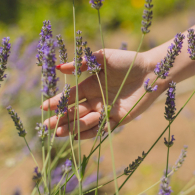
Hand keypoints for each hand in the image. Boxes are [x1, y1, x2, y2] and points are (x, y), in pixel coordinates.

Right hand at [42, 49, 162, 138]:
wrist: (151, 70)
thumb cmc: (127, 61)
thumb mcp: (102, 58)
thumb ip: (82, 63)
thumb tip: (59, 68)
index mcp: (90, 85)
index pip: (70, 97)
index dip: (56, 102)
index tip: (43, 108)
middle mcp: (96, 99)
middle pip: (74, 112)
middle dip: (60, 119)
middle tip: (46, 126)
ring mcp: (106, 110)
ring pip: (85, 122)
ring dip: (72, 127)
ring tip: (59, 132)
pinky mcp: (118, 119)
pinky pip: (101, 129)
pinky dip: (89, 132)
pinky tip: (77, 136)